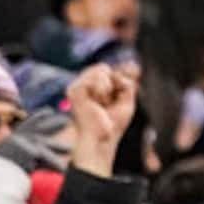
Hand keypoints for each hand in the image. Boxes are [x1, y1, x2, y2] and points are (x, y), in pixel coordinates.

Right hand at [64, 61, 137, 178]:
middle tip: (106, 104)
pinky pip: (97, 76)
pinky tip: (97, 102)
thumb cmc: (112, 125)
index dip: (117, 80)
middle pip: (103, 67)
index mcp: (92, 88)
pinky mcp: (74, 89)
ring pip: (101, 69)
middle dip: (113, 84)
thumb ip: (128, 82)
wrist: (102, 139)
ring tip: (101, 103)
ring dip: (107, 88)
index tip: (116, 97)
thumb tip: (129, 64)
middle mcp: (82, 86)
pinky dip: (102, 89)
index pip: (107, 70)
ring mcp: (76, 86)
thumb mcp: (127, 100)